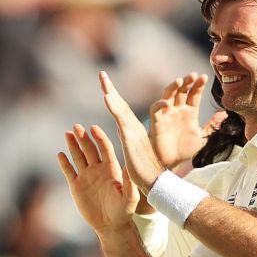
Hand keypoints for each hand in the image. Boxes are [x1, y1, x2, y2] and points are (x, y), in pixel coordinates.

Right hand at [56, 123, 137, 233]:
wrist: (111, 226)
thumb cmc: (124, 212)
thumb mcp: (130, 197)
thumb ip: (129, 182)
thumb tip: (131, 166)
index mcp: (112, 168)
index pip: (105, 148)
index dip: (99, 138)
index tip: (94, 128)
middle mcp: (98, 169)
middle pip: (89, 149)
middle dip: (83, 138)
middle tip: (77, 126)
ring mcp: (87, 176)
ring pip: (78, 157)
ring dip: (73, 145)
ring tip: (68, 133)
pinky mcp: (76, 186)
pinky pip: (69, 171)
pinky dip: (64, 163)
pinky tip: (60, 155)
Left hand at [99, 71, 164, 191]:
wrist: (155, 183)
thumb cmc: (146, 175)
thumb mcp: (133, 158)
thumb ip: (130, 147)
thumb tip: (127, 144)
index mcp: (132, 132)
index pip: (120, 111)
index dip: (113, 98)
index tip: (105, 86)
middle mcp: (133, 128)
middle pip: (119, 104)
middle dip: (110, 88)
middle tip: (101, 74)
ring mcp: (132, 131)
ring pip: (119, 107)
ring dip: (110, 91)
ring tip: (102, 78)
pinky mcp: (130, 138)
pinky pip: (120, 119)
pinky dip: (114, 106)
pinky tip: (106, 96)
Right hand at [149, 74, 213, 170]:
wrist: (171, 163)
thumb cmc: (184, 150)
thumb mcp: (203, 138)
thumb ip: (212, 126)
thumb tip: (224, 114)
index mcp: (189, 112)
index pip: (194, 94)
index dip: (198, 85)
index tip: (204, 77)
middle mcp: (177, 110)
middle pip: (181, 91)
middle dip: (187, 82)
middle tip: (193, 74)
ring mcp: (167, 115)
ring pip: (167, 95)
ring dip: (172, 87)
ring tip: (180, 80)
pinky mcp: (157, 123)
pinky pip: (155, 110)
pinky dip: (159, 105)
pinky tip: (167, 103)